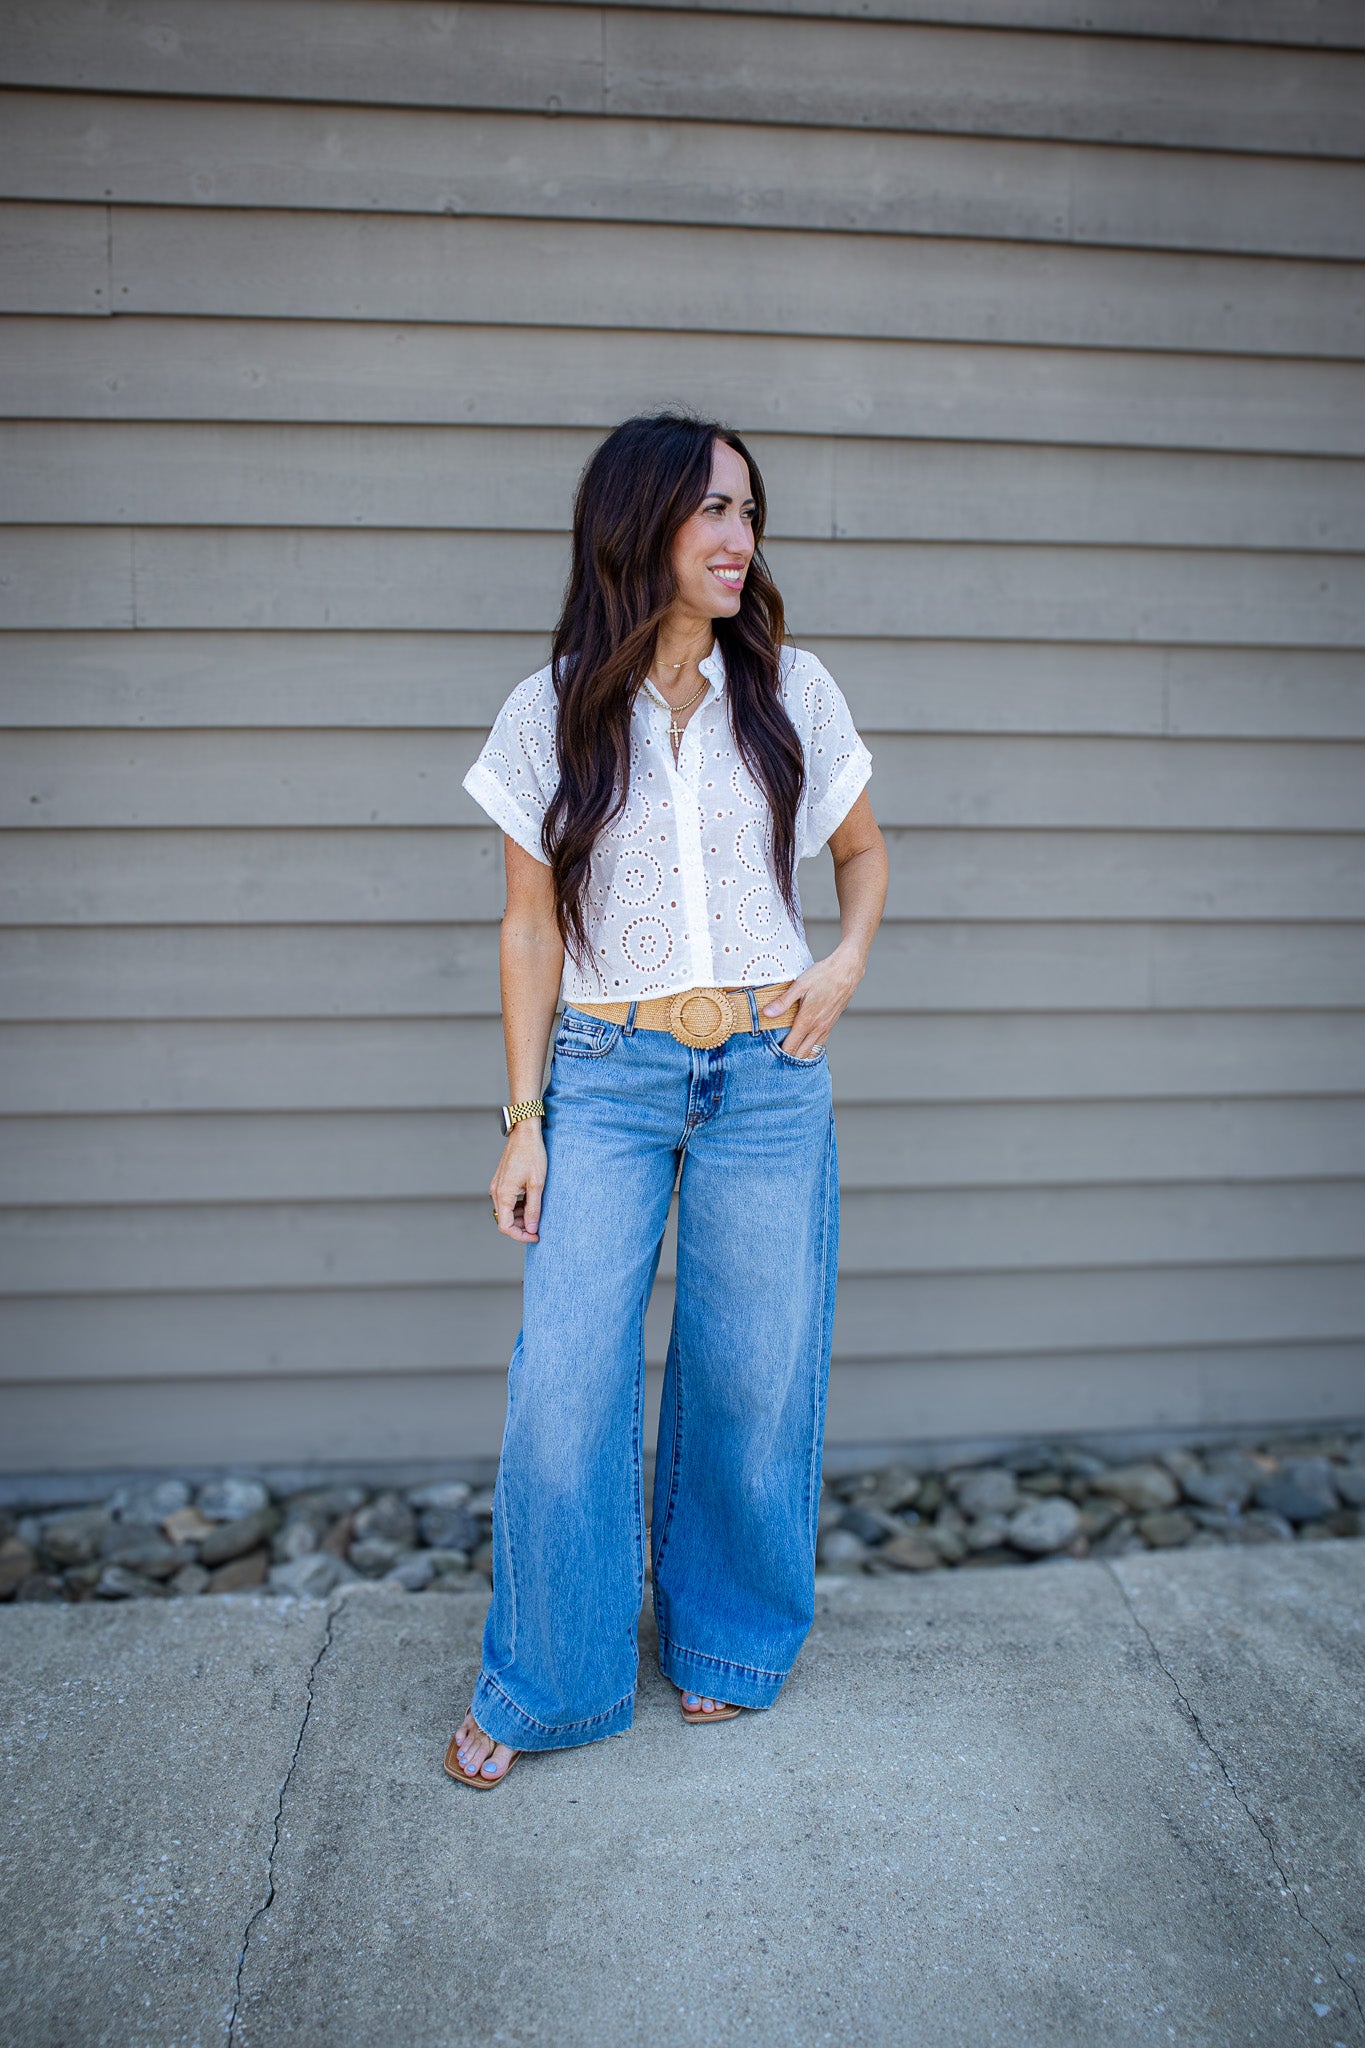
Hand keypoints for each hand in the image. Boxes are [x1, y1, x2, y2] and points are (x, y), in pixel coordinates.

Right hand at [491, 1120, 546, 1241]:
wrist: (525, 1133)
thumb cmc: (532, 1155)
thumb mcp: (537, 1184)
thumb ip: (533, 1208)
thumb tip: (532, 1228)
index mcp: (503, 1194)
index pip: (505, 1227)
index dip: (521, 1236)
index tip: (536, 1236)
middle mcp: (496, 1192)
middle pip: (504, 1220)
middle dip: (521, 1227)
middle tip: (539, 1225)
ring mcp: (497, 1186)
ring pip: (505, 1212)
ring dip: (519, 1217)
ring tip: (537, 1212)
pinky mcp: (501, 1181)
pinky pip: (506, 1201)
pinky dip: (517, 1207)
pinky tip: (530, 1201)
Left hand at [761, 943, 864, 1058]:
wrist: (847, 971)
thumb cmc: (823, 975)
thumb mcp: (799, 986)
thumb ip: (783, 1002)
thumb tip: (767, 1013)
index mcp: (807, 1020)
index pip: (791, 1047)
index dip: (779, 1054)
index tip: (769, 1055)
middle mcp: (818, 1028)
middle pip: (801, 1054)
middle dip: (789, 1058)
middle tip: (775, 1058)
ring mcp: (826, 1027)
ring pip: (812, 1051)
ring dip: (800, 1055)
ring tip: (788, 1055)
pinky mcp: (831, 1024)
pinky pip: (820, 1043)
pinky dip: (811, 1048)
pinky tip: (804, 1044)